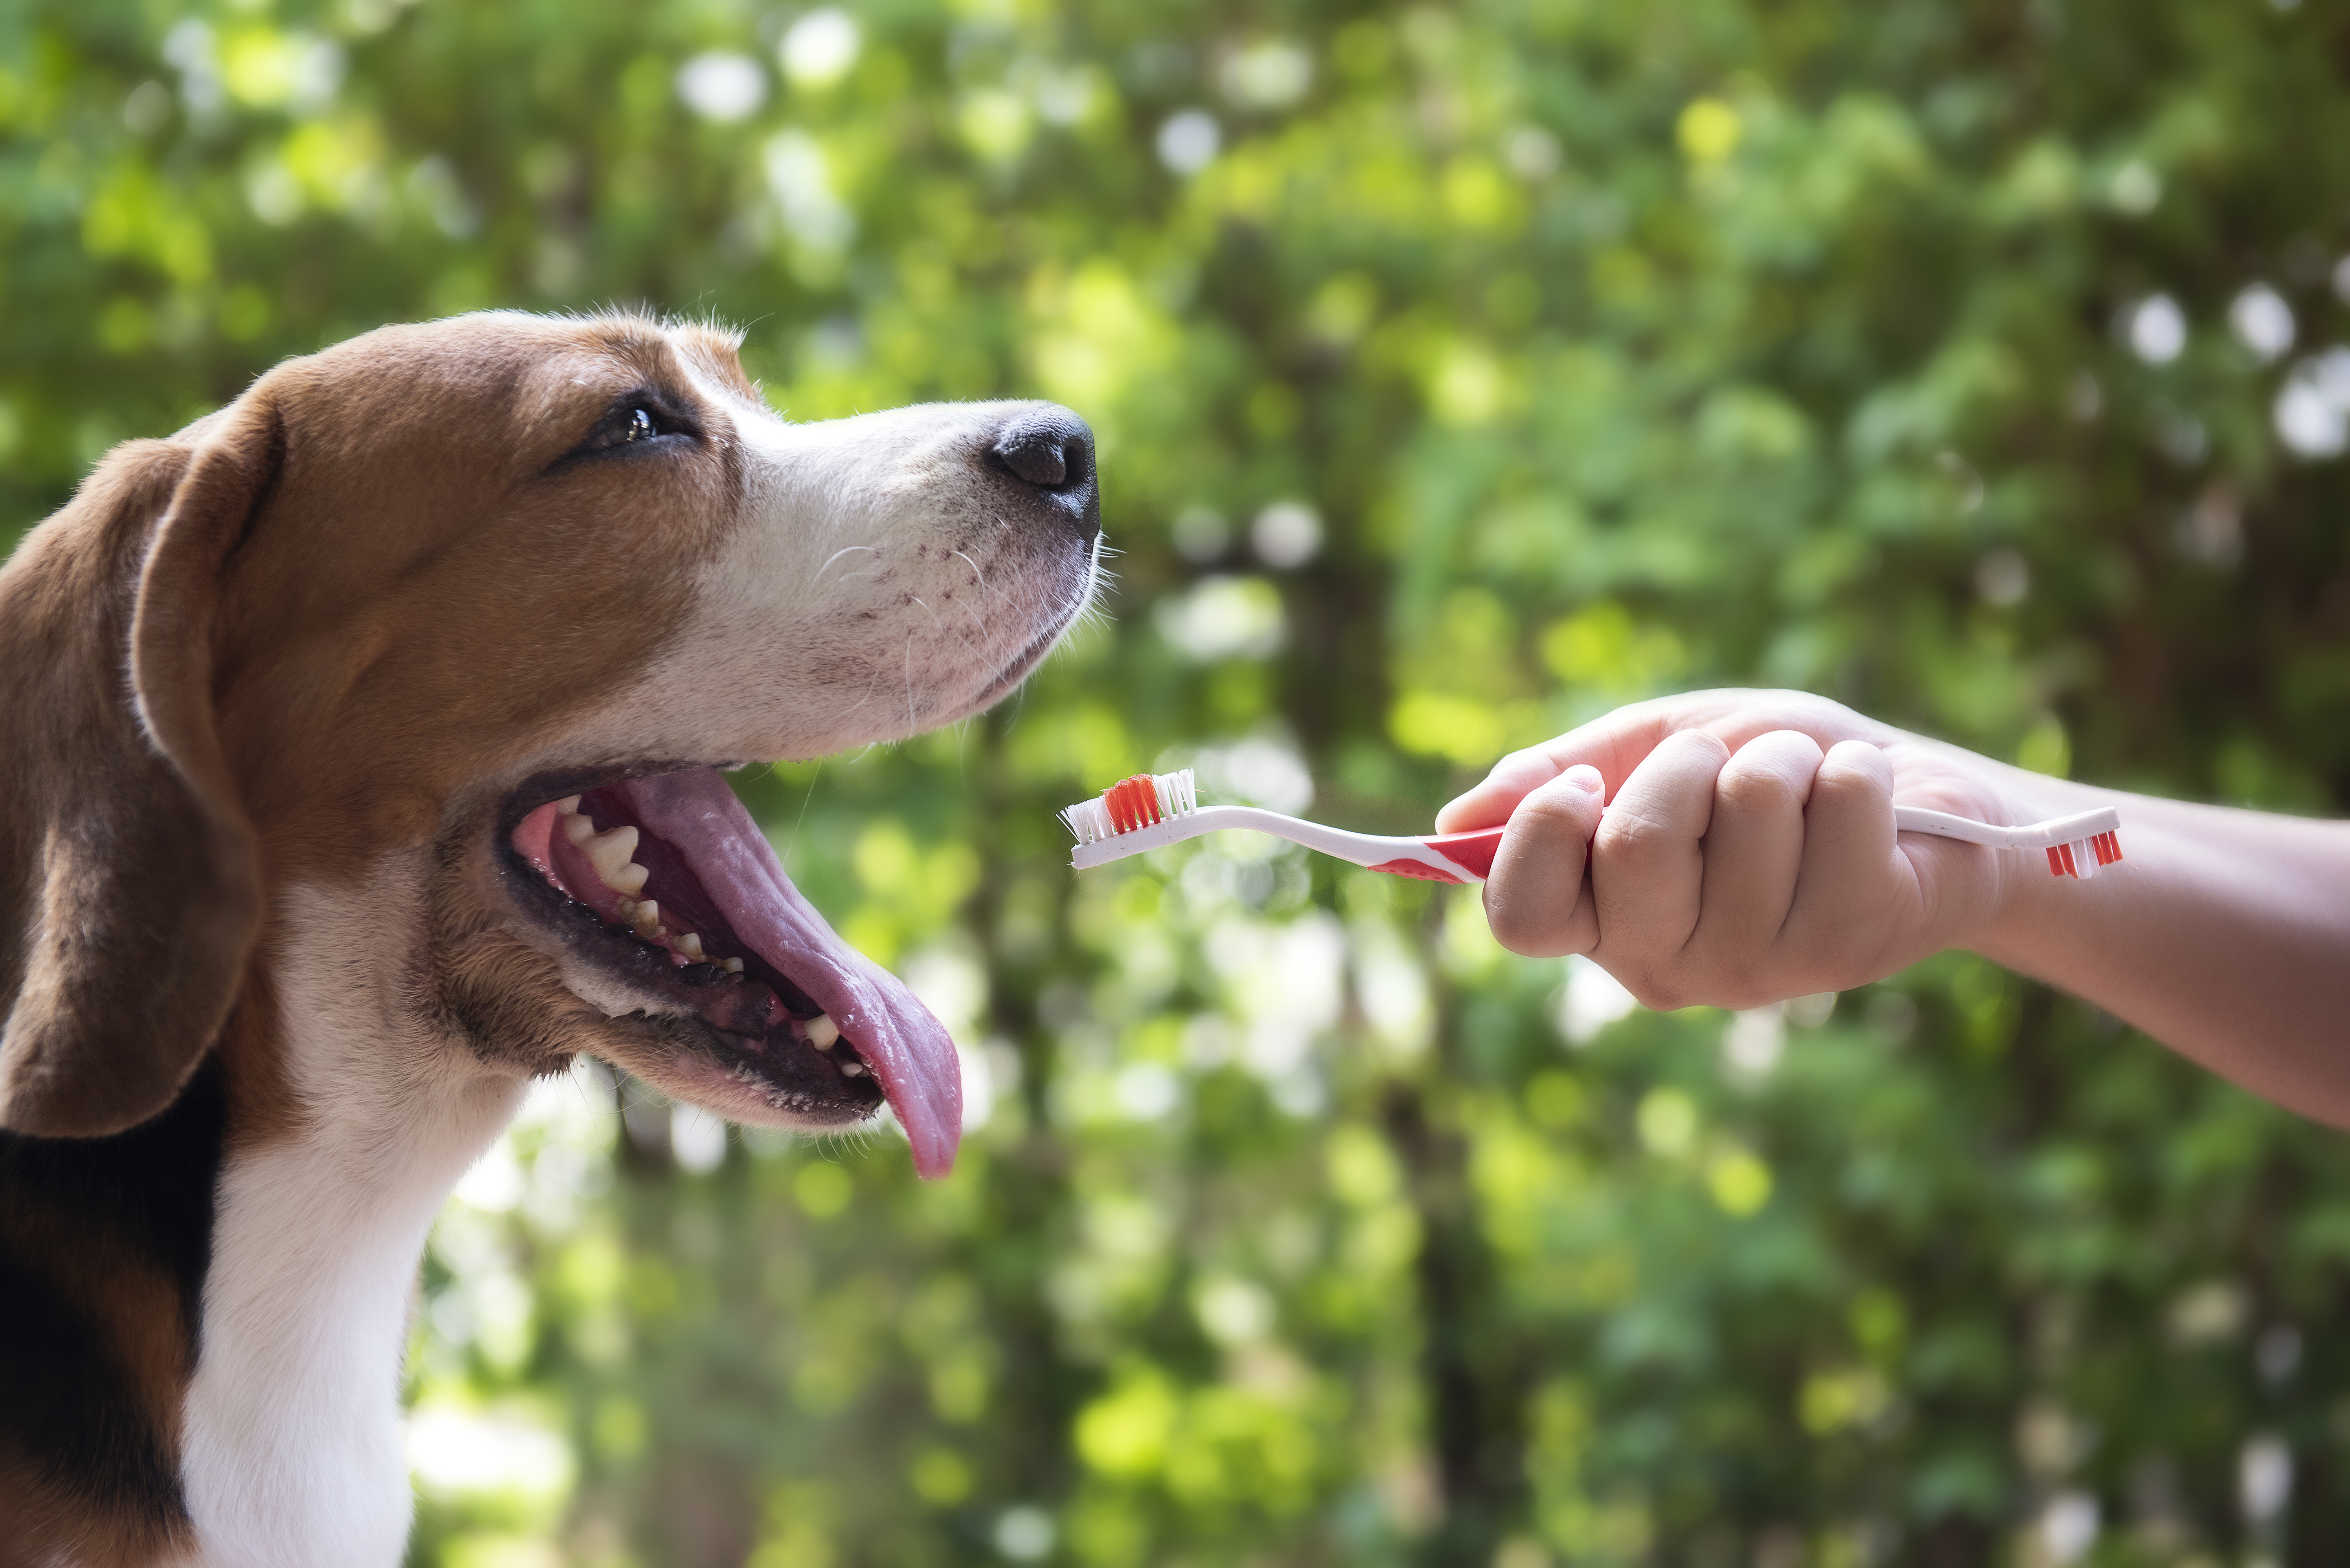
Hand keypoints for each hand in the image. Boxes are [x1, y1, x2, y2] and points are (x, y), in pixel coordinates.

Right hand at [1435, 690, 2058, 1010]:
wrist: (1904, 795)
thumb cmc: (1761, 770)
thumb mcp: (1643, 749)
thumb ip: (1551, 778)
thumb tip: (1454, 820)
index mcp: (1600, 923)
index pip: (1519, 916)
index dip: (1541, 835)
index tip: (1585, 785)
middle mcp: (1668, 966)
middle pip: (1636, 849)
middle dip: (1685, 764)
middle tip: (1720, 766)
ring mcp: (1761, 967)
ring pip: (1747, 806)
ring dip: (1780, 757)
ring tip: (1803, 783)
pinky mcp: (1853, 944)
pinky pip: (1836, 801)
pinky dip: (1852, 768)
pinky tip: (1864, 803)